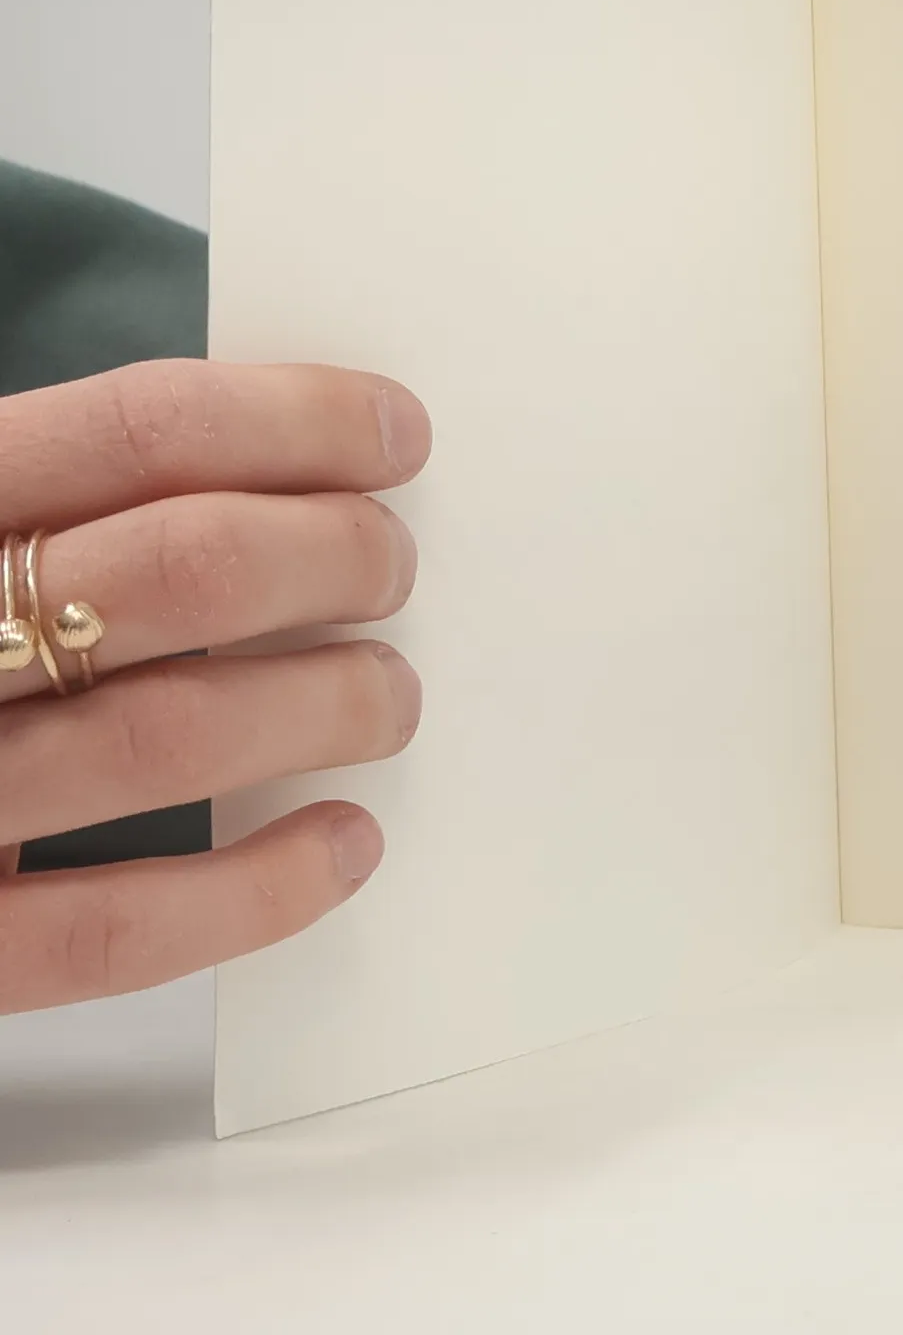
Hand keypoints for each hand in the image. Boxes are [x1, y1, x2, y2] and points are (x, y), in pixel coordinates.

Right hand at [0, 362, 428, 1011]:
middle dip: (334, 556)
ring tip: (388, 696)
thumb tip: (287, 467)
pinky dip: (255, 890)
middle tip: (390, 565)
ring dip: (326, 708)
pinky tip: (342, 845)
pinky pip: (111, 933)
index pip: (140, 427)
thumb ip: (55, 491)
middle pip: (185, 569)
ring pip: (168, 739)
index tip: (396, 434)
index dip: (299, 420)